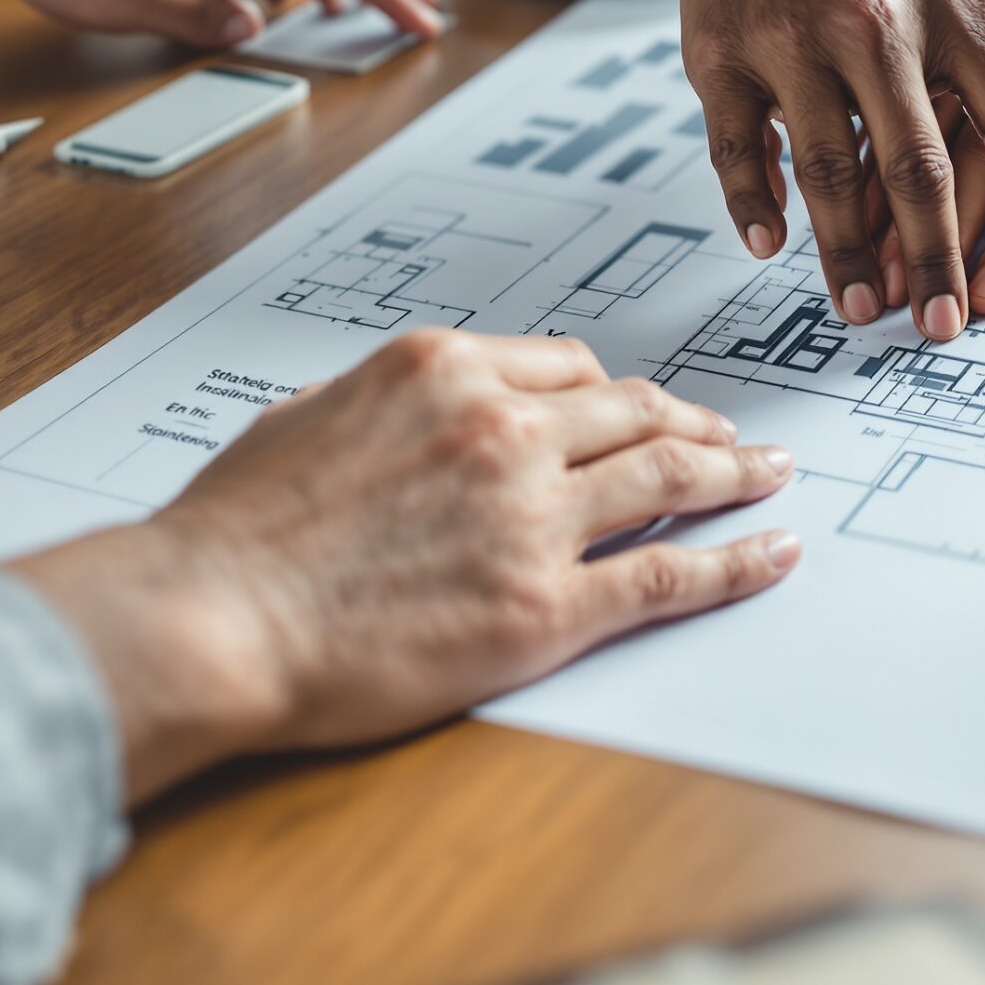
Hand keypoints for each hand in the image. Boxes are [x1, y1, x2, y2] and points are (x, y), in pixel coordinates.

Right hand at [9, 330, 798, 801]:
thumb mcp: (308, 415)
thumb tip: (422, 406)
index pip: (565, 368)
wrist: (210, 617)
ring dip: (736, 471)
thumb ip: (385, 399)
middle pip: (633, 413)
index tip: (642, 407)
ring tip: (773, 474)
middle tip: (733, 436)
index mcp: (444, 369)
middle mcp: (502, 428)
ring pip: (670, 475)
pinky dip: (736, 559)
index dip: (617, 392)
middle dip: (694, 420)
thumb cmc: (234, 531)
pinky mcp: (547, 607)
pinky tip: (772, 549)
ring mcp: (532, 517)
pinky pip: (671, 573)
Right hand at [534, 0, 984, 340]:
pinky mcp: (725, 51)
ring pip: (829, 170)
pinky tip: (773, 246)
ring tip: (864, 307)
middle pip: (925, 166)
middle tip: (948, 325)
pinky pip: (741, 148)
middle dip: (941, 259)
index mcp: (963, 5)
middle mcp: (884, 22)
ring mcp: (799, 37)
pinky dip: (756, 204)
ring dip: (848, 253)